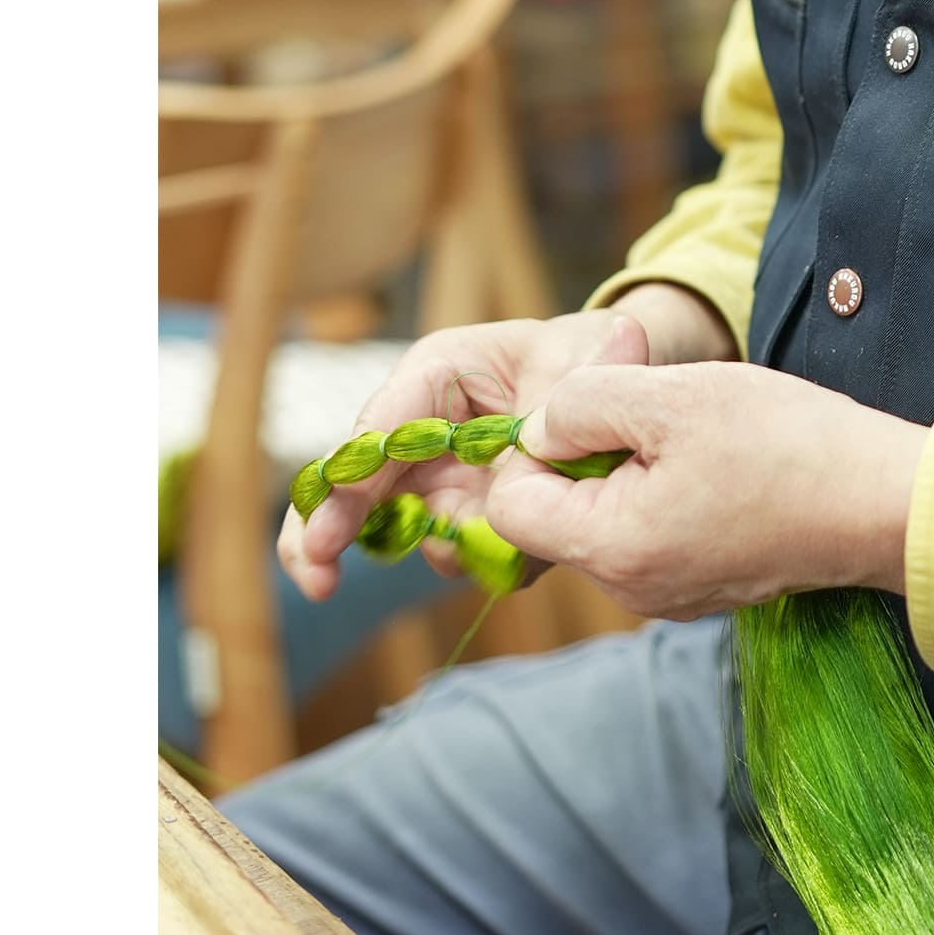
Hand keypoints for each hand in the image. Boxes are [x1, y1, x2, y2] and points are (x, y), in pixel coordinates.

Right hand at [276, 284, 734, 600]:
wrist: (615, 379)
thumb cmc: (588, 353)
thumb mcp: (584, 358)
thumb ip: (561, 400)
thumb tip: (541, 443)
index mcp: (437, 375)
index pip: (379, 430)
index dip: (348, 481)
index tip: (327, 534)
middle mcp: (424, 430)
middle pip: (353, 484)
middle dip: (327, 530)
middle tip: (318, 581)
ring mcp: (441, 478)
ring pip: (399, 527)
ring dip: (431, 547)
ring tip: (491, 547)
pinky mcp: (469, 517)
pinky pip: (457, 551)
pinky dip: (478, 559)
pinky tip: (527, 551)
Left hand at [480, 361, 928, 620]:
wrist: (888, 504)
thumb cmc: (788, 446)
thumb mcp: (672, 397)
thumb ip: (584, 404)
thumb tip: (540, 426)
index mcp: (611, 548)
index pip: (510, 504)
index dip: (535, 444)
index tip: (595, 407)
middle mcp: (631, 588)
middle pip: (557, 512)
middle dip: (590, 451)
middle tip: (657, 407)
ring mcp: (671, 594)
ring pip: (607, 517)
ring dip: (634, 466)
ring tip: (699, 434)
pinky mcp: (706, 585)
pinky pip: (654, 532)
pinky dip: (670, 491)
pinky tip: (722, 464)